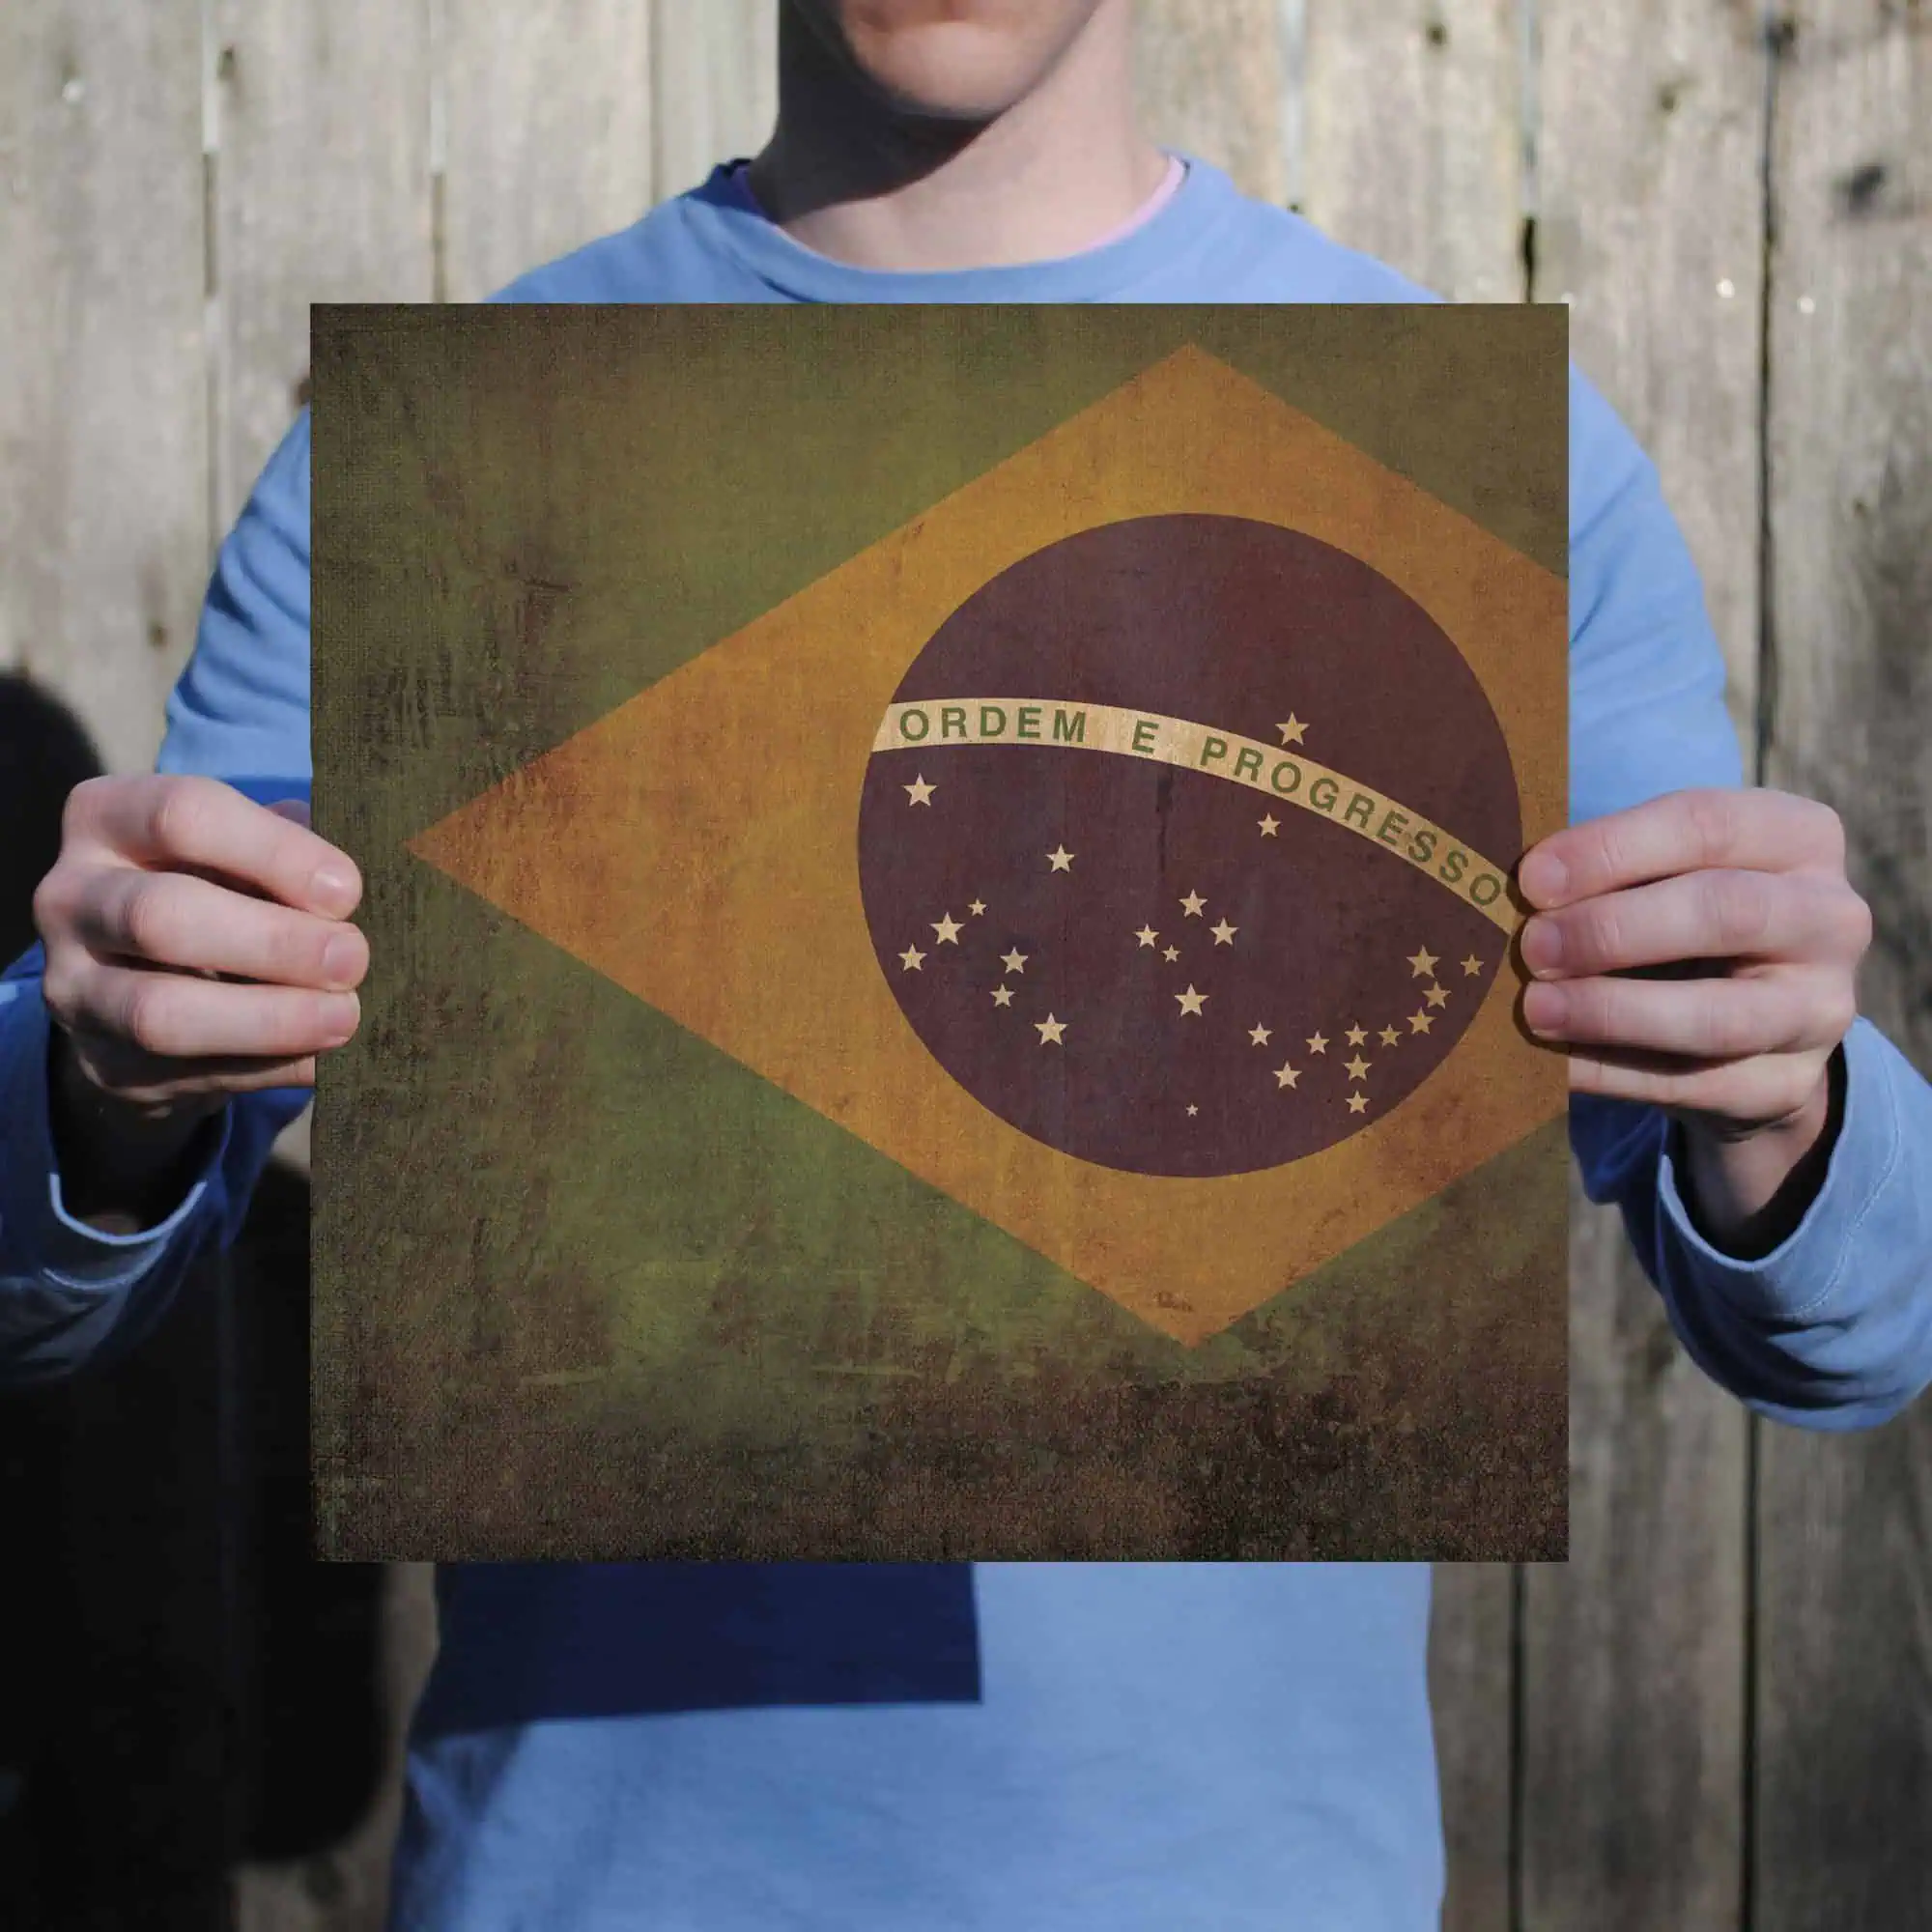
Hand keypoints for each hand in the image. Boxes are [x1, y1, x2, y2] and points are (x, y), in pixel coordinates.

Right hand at [33, 774, 367, 1130]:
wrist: (149, 989)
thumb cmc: (223, 891)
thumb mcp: (244, 853)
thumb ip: (293, 847)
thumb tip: (373, 863)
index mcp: (108, 818)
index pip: (183, 815)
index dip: (275, 852)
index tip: (348, 889)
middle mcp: (71, 897)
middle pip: (162, 916)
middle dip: (273, 942)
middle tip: (354, 958)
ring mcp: (75, 988)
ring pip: (161, 1011)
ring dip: (269, 1018)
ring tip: (347, 1017)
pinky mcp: (105, 1064)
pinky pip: (192, 1074)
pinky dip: (273, 1067)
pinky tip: (329, 1060)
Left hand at [1516, 789, 1870, 1243]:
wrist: (1748, 1032)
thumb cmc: (1679, 922)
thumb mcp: (1661, 878)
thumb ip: (1606, 874)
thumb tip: (1505, 891)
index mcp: (1798, 838)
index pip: (1707, 824)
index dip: (1612, 850)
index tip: (1531, 878)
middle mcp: (1831, 917)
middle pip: (1723, 912)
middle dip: (1613, 930)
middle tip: (1529, 946)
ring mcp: (1822, 1008)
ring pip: (1720, 1016)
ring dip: (1613, 1011)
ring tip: (1534, 1009)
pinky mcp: (1792, 1086)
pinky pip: (1696, 1085)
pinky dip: (1614, 1073)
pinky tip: (1554, 1066)